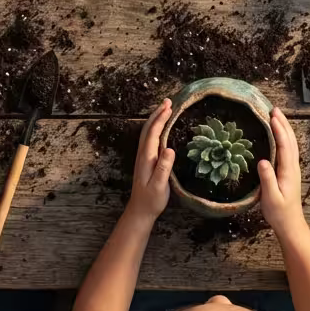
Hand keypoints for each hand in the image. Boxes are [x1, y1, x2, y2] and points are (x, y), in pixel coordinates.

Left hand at [125, 99, 175, 220]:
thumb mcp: (160, 185)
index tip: (169, 107)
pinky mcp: (146, 160)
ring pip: (148, 132)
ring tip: (165, 108)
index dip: (161, 119)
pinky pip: (150, 138)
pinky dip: (155, 128)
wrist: (140, 210)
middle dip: (157, 113)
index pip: (153, 133)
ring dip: (156, 119)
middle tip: (168, 100)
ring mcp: (143, 156)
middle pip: (148, 129)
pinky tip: (161, 127)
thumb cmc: (151, 199)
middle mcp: (143, 154)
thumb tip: (169, 148)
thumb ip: (164, 167)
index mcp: (147, 157)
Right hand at [257, 107, 306, 238]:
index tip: (272, 116)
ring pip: (291, 144)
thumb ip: (267, 180)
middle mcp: (292, 167)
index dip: (279, 130)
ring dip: (285, 128)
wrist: (290, 224)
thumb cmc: (279, 213)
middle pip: (290, 140)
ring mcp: (292, 168)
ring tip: (276, 116)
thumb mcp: (271, 198)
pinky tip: (278, 135)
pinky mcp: (289, 171)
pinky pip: (288, 149)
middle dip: (283, 124)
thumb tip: (263, 161)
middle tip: (274, 109)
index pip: (285, 145)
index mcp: (288, 171)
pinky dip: (284, 137)